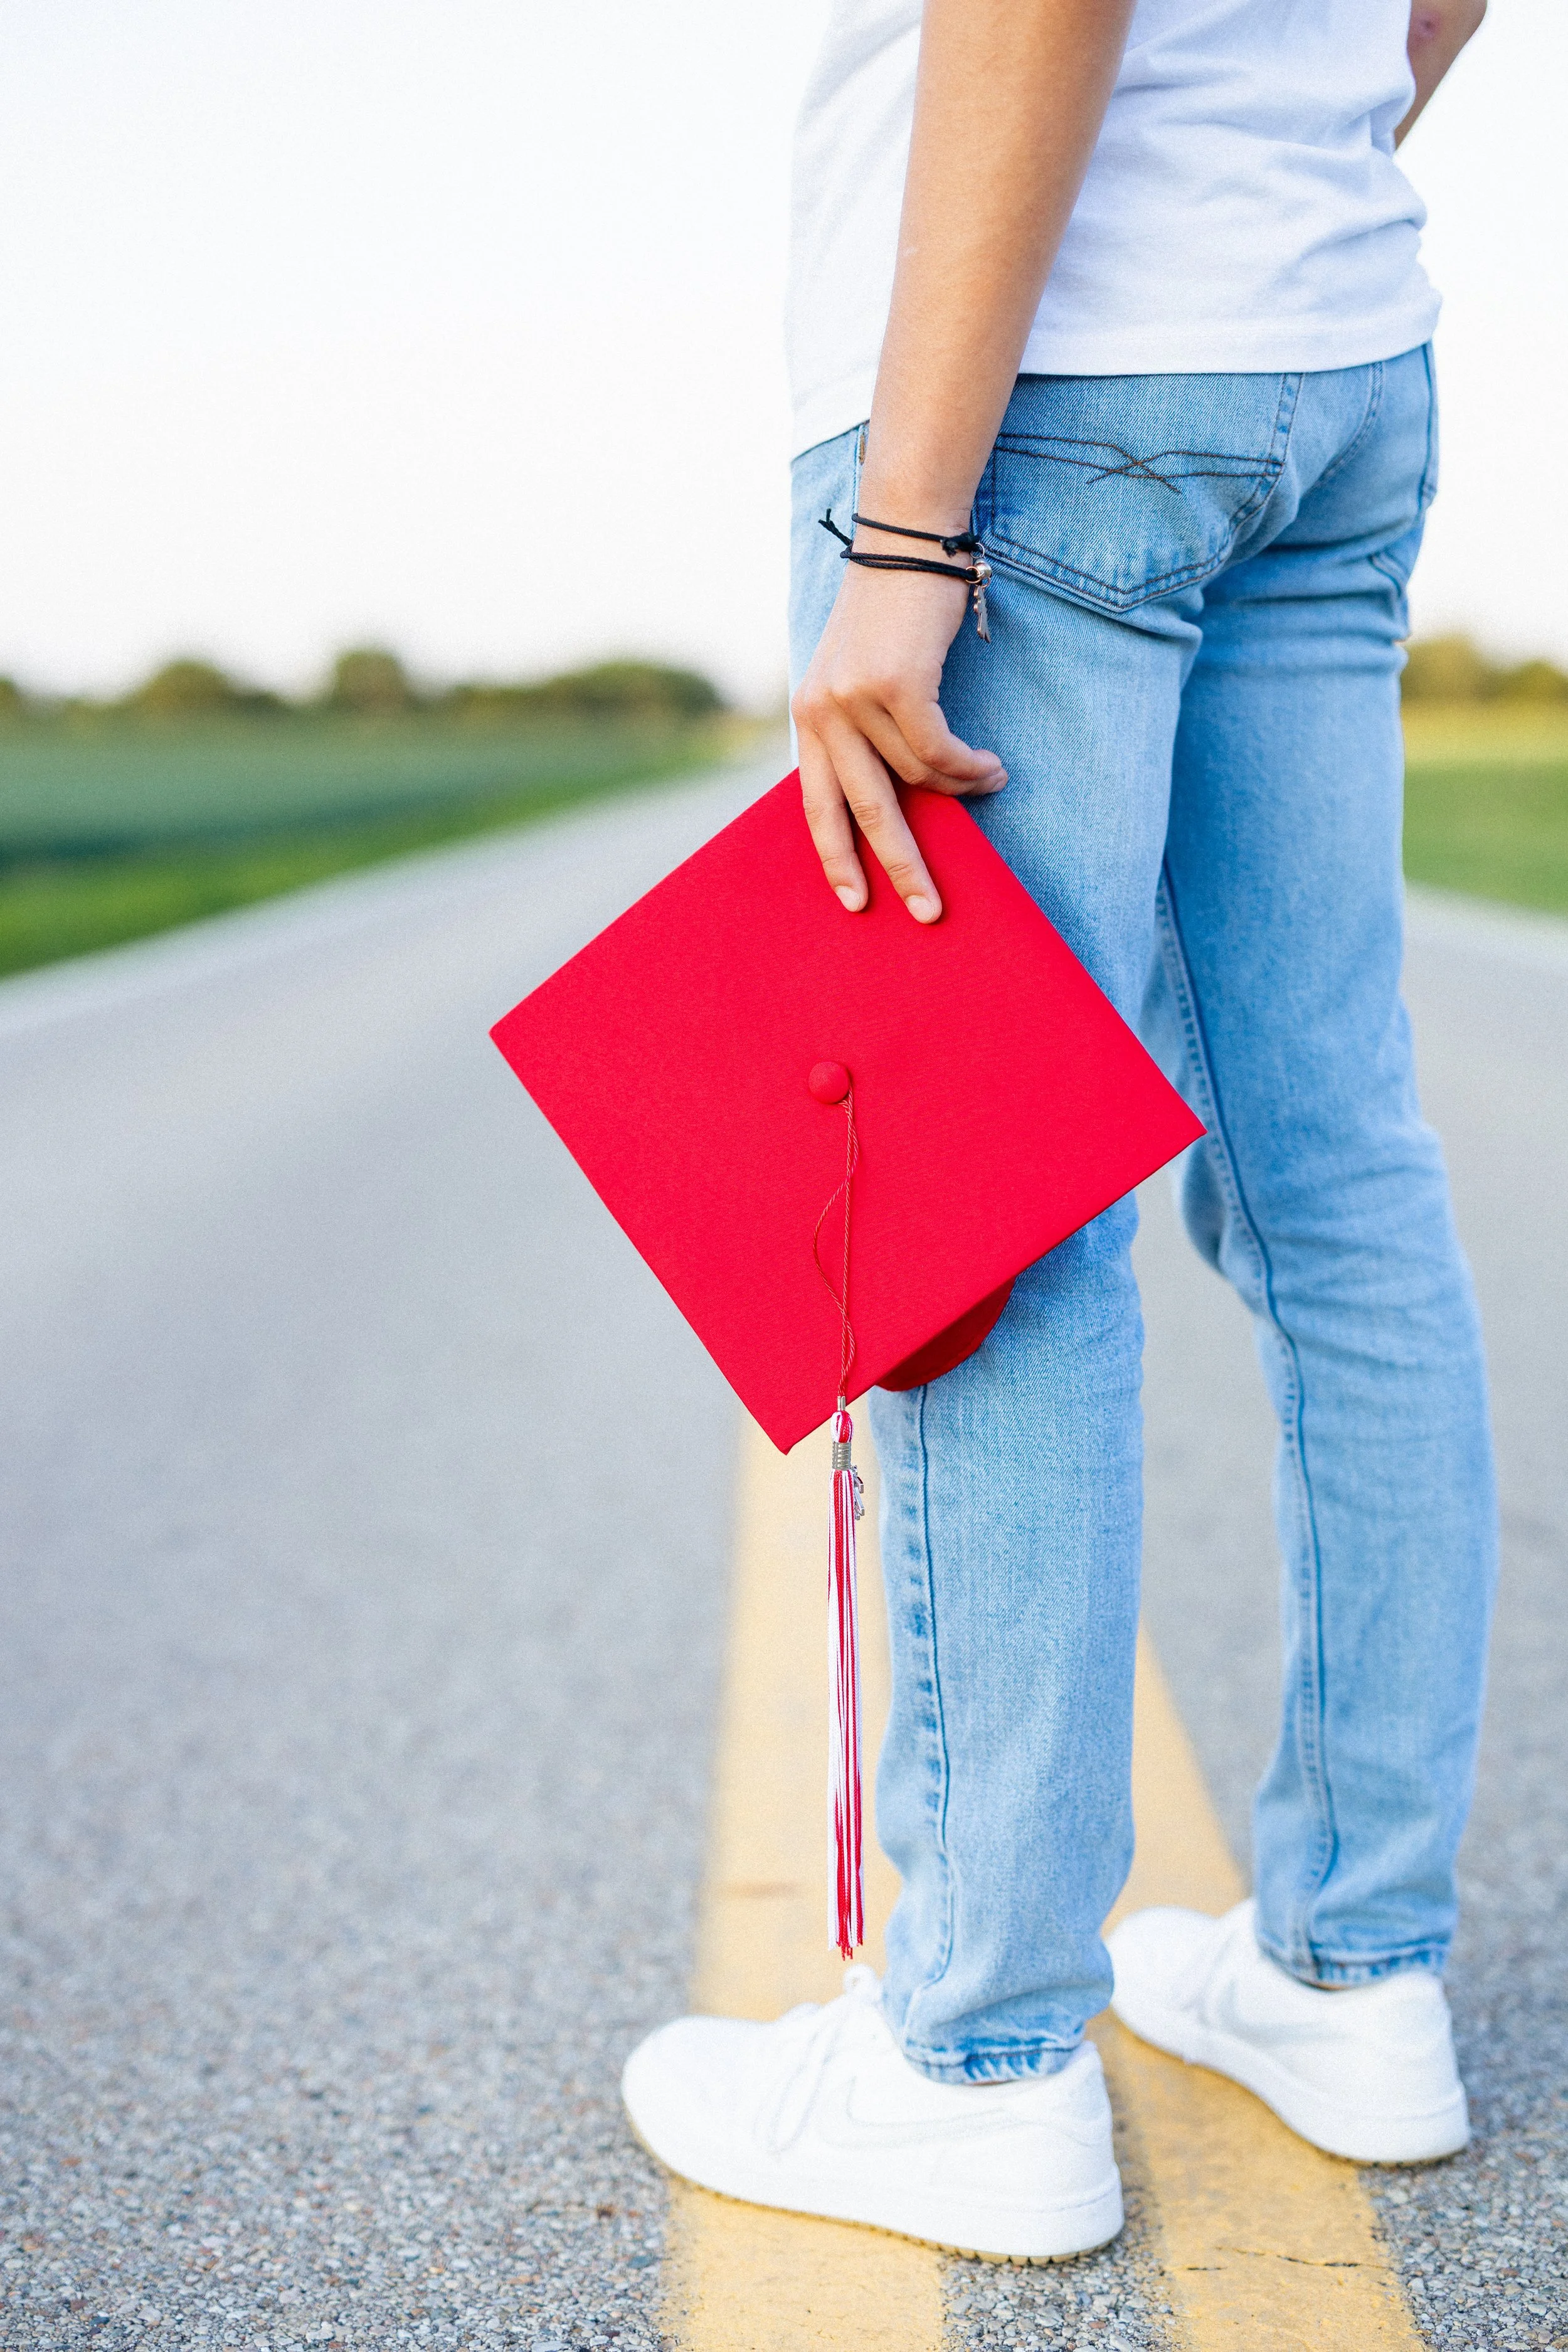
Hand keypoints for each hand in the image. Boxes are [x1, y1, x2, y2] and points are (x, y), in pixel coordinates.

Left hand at [791, 557, 1007, 922]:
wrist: (906, 540)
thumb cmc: (893, 614)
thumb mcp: (862, 675)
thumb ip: (864, 732)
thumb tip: (900, 796)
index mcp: (810, 719)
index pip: (816, 806)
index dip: (836, 858)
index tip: (854, 903)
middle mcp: (823, 713)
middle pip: (865, 813)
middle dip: (901, 867)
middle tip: (929, 910)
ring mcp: (856, 698)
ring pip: (919, 778)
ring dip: (962, 788)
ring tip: (989, 779)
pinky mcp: (896, 685)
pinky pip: (941, 752)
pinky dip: (971, 767)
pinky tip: (991, 766)